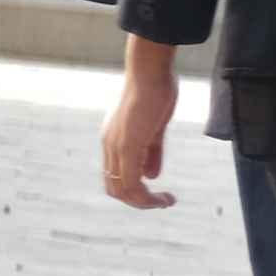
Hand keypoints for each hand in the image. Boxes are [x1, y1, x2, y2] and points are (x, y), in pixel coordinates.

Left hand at [101, 36, 182, 210]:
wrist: (150, 72)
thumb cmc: (154, 93)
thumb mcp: (154, 129)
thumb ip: (151, 153)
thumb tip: (151, 176)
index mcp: (114, 141)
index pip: (115, 177)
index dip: (134, 192)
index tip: (158, 193)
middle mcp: (109, 146)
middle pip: (114, 188)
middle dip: (139, 202)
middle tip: (163, 202)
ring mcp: (116, 146)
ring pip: (122, 190)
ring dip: (145, 203)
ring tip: (167, 202)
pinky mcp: (127, 145)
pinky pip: (131, 182)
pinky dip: (147, 197)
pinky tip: (165, 196)